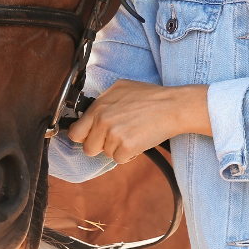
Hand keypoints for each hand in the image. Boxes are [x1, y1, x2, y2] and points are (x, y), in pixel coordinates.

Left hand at [66, 79, 210, 163]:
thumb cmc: (149, 96)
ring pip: (106, 154)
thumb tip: (89, 114)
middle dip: (101, 145)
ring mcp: (114, 135)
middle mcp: (102, 121)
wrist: (172, 106)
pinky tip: (138, 141)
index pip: (75, 133)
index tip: (91, 137)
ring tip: (132, 134)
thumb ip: (102, 102)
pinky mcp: (127, 147)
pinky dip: (129, 155)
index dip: (84, 137)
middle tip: (117, 136)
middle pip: (89, 148)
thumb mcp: (120, 88)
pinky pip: (120, 160)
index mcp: (98, 107)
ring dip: (118, 148)